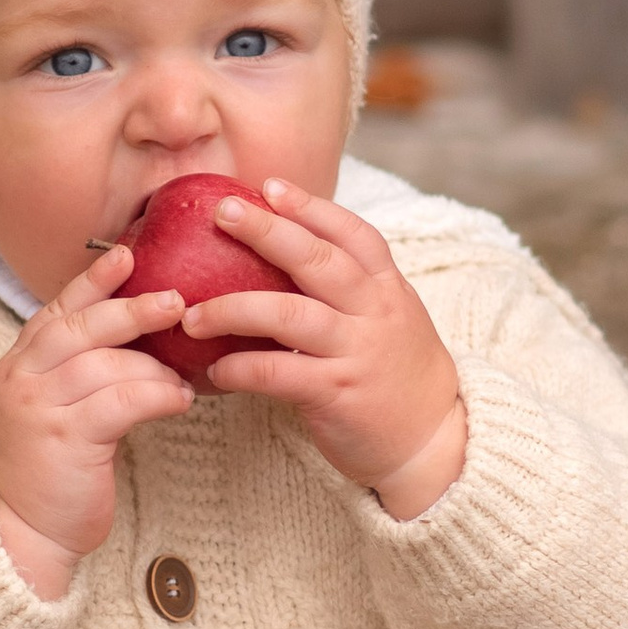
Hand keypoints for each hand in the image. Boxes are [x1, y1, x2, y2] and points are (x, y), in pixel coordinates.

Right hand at [0, 249, 191, 595]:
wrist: (18, 534)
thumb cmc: (44, 475)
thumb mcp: (48, 412)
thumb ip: (74, 374)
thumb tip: (136, 341)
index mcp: (16, 368)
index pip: (55, 311)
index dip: (92, 282)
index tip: (126, 255)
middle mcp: (21, 381)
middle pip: (80, 328)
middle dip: (130, 309)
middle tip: (176, 301)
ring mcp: (40, 408)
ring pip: (106, 364)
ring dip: (154, 367)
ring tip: (182, 378)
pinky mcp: (67, 439)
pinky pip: (123, 401)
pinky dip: (158, 395)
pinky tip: (181, 401)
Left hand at [179, 177, 466, 517]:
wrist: (434, 442)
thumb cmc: (396, 374)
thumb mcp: (388, 318)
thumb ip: (350, 289)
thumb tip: (286, 255)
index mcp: (386, 288)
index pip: (352, 233)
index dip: (311, 207)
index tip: (269, 186)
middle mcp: (375, 312)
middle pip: (318, 260)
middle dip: (267, 231)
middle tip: (222, 213)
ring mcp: (356, 351)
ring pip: (290, 314)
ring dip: (235, 308)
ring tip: (192, 314)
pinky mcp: (337, 393)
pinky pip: (280, 373)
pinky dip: (242, 369)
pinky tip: (215, 371)